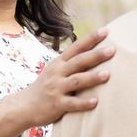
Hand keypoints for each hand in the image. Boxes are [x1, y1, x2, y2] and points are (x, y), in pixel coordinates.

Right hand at [0, 27, 114, 136]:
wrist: (24, 106)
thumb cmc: (46, 87)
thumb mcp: (55, 71)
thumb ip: (71, 63)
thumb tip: (95, 53)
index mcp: (59, 63)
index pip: (76, 47)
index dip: (90, 38)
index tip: (105, 30)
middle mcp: (57, 73)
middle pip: (79, 61)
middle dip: (96, 55)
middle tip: (112, 49)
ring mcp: (56, 88)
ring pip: (76, 81)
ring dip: (92, 77)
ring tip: (107, 74)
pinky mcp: (56, 105)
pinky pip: (72, 104)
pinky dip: (84, 103)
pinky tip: (95, 102)